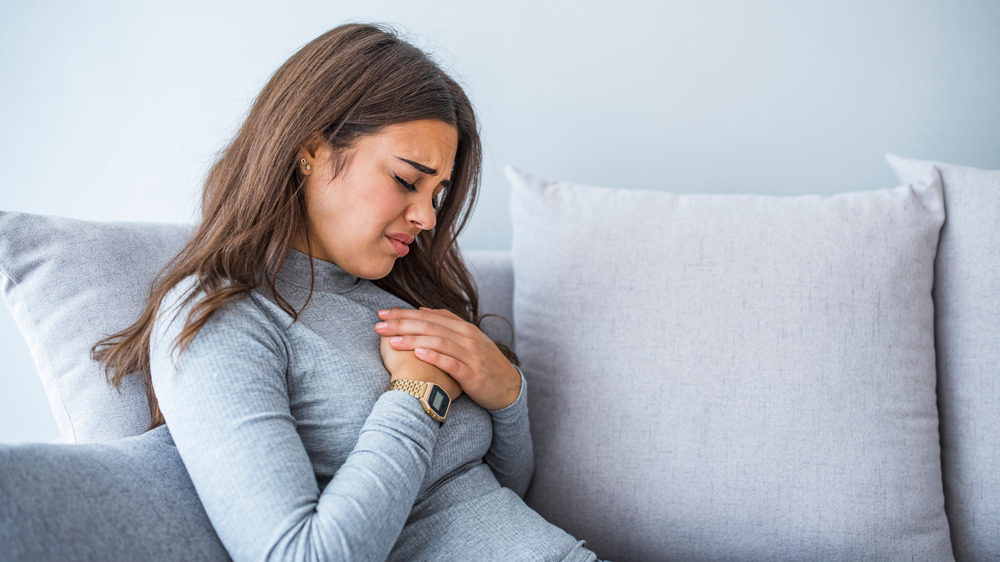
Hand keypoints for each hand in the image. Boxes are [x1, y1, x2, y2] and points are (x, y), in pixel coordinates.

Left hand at [375, 307, 521, 410]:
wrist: (508, 387)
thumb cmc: (482, 363)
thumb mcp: (468, 339)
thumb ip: (447, 322)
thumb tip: (421, 309)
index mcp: (463, 327)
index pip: (429, 316)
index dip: (404, 314)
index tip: (382, 314)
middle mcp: (467, 337)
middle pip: (430, 327)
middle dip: (402, 324)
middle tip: (379, 324)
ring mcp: (471, 355)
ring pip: (439, 342)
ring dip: (414, 340)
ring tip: (392, 340)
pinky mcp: (473, 374)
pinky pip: (452, 363)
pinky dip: (435, 357)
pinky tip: (419, 354)